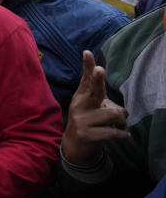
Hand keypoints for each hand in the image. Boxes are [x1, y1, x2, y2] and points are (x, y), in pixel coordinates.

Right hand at [61, 51, 128, 165]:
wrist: (74, 144)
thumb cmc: (88, 120)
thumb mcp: (90, 105)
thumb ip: (103, 100)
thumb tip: (120, 110)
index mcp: (81, 95)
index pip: (86, 77)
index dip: (87, 65)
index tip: (87, 52)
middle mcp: (79, 105)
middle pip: (94, 90)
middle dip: (97, 79)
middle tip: (100, 70)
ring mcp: (81, 120)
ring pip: (114, 114)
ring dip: (122, 121)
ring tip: (118, 125)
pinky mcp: (86, 135)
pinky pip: (113, 132)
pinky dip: (122, 134)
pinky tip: (124, 135)